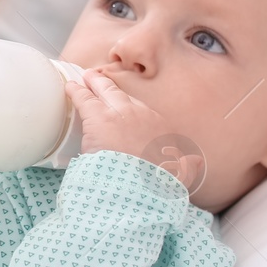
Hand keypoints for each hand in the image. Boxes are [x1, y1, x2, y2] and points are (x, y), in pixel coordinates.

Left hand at [65, 69, 204, 191]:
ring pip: (105, 92)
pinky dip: (77, 92)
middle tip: (100, 80)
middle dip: (110, 87)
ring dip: (94, 84)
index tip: (127, 107)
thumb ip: (185, 166)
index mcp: (159, 129)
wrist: (142, 187)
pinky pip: (84, 99)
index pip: (143, 112)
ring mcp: (120, 114)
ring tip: (87, 78)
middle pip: (122, 96)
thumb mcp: (180, 173)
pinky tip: (71, 87)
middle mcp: (142, 116)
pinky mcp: (98, 118)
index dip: (131, 108)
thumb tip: (195, 164)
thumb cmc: (158, 184)